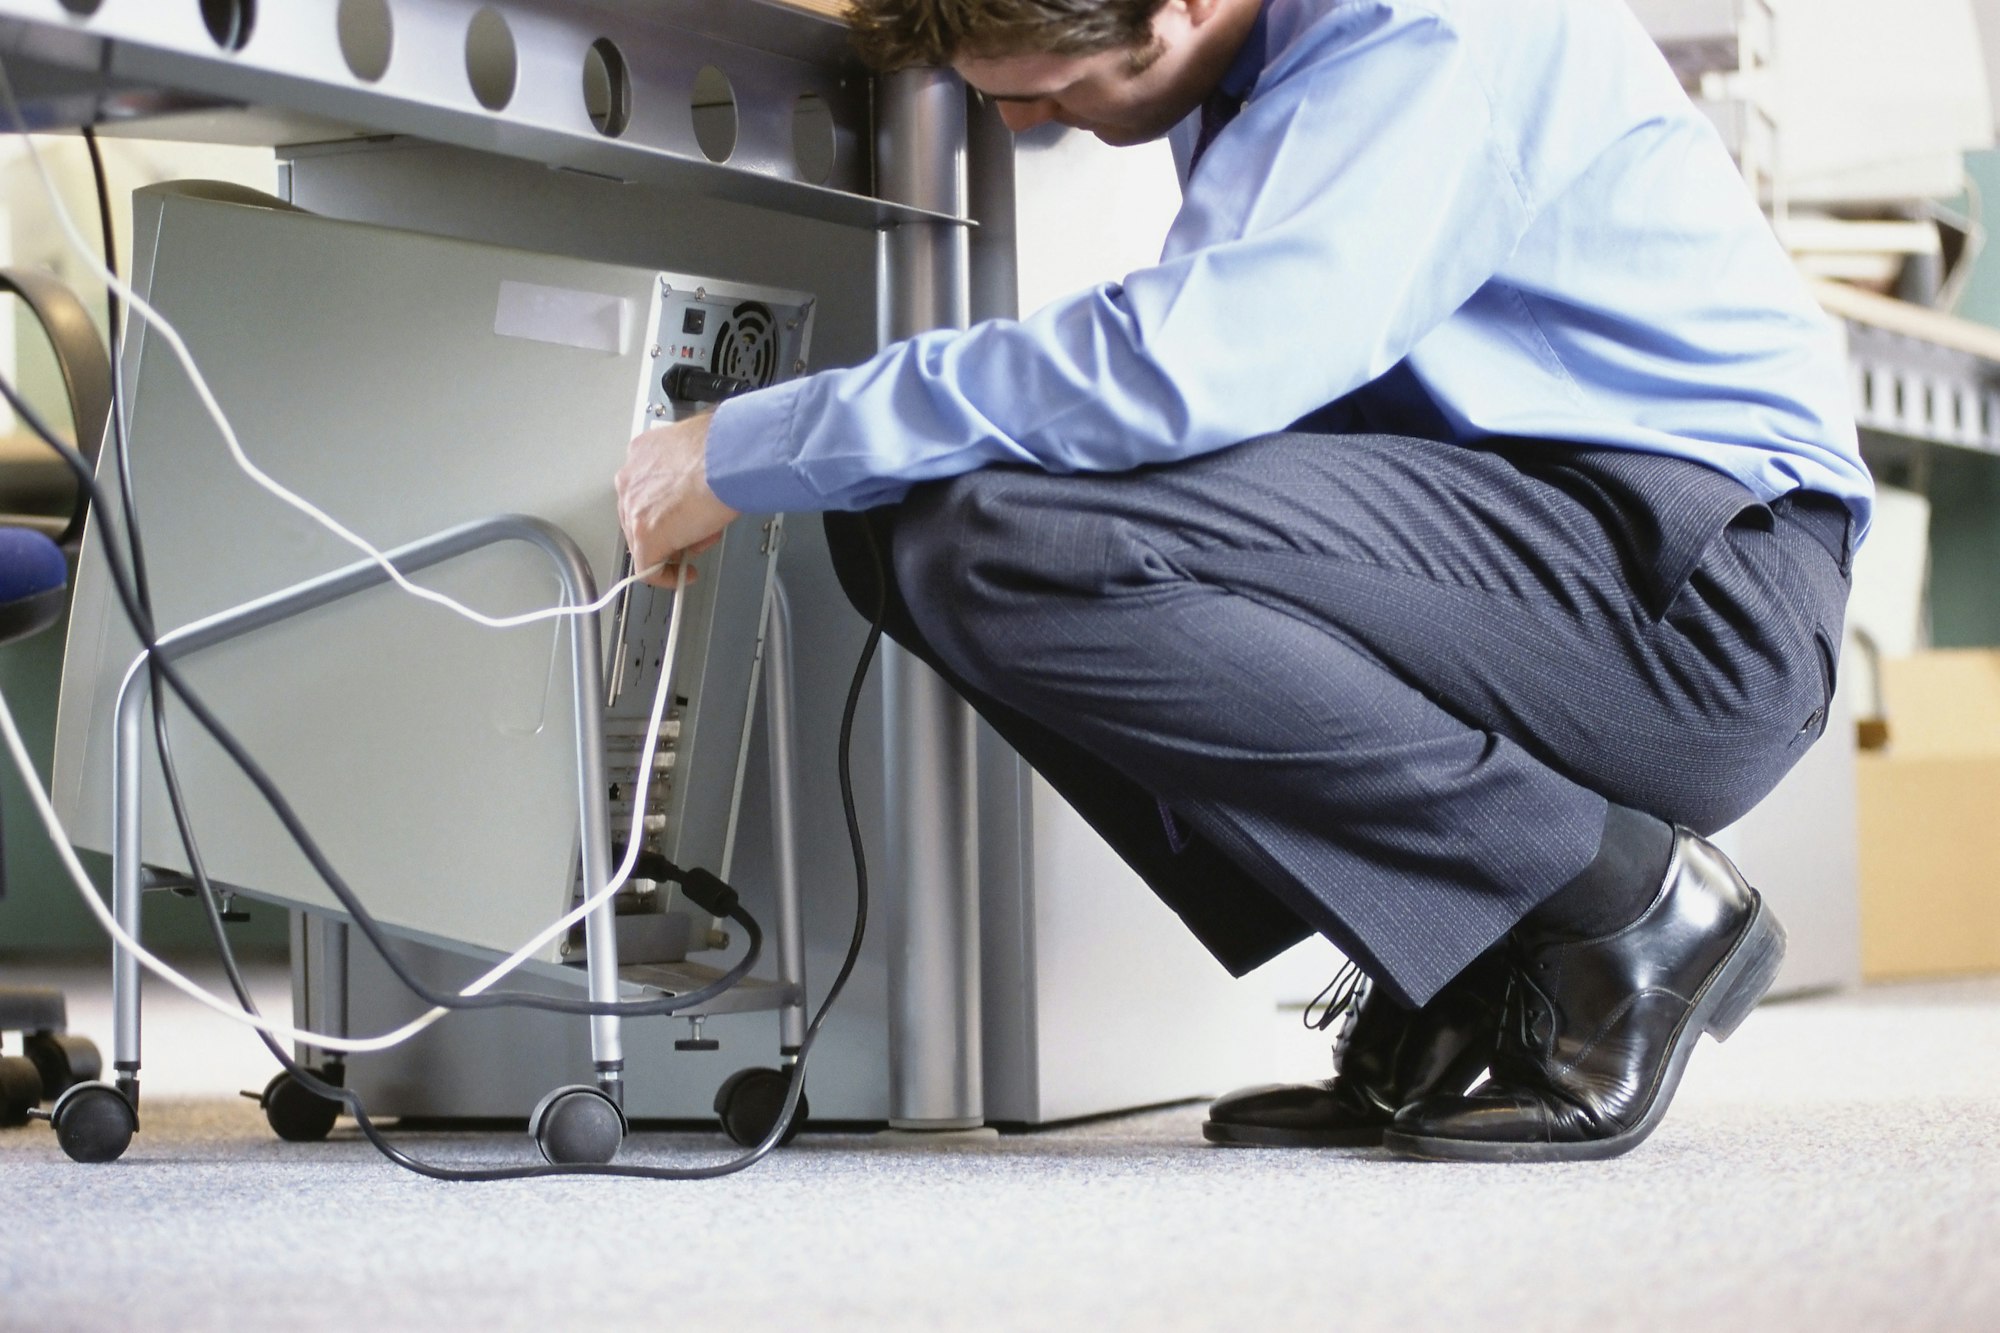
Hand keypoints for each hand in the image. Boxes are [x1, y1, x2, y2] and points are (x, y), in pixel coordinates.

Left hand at [615, 413, 739, 585]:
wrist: (729, 459)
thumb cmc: (725, 449)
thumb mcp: (701, 450)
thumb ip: (691, 469)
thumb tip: (701, 486)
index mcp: (643, 452)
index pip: (648, 489)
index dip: (668, 508)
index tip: (681, 518)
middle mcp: (630, 478)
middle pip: (641, 515)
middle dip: (668, 530)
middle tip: (692, 537)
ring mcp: (634, 508)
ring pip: (644, 540)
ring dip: (671, 548)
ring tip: (699, 547)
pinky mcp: (645, 536)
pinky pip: (648, 566)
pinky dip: (665, 576)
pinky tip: (684, 576)